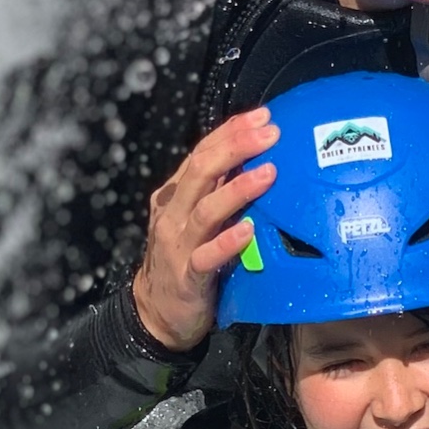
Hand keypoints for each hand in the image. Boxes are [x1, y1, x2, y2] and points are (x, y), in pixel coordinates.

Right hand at [130, 110, 278, 351]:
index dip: (231, 132)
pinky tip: (249, 230)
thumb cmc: (188, 257)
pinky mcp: (189, 276)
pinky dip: (228, 242)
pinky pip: (208, 257)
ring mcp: (180, 244)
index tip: (263, 116)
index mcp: (177, 194)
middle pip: (202, 171)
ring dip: (238, 189)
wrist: (158, 311)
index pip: (202, 153)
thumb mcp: (200, 218)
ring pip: (206, 210)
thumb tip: (257, 158)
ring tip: (269, 172)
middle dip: (237, 147)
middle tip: (271, 132)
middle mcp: (174, 213)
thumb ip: (220, 190)